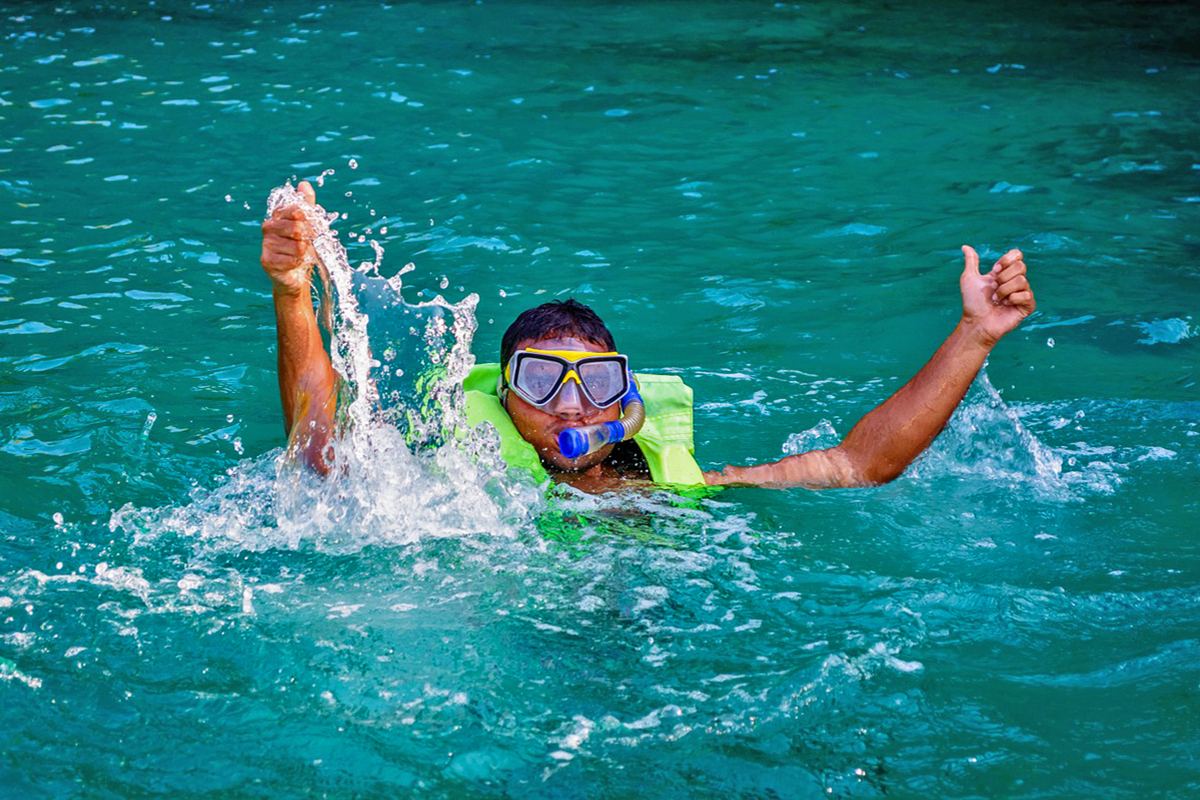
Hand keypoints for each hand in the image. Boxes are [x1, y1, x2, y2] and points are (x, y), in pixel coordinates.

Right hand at [260, 181, 317, 296]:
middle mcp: (268, 227)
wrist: (296, 274)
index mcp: (278, 215)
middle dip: (307, 239)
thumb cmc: (302, 246)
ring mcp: (266, 244)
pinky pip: (292, 260)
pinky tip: (293, 264)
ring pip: (297, 246)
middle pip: (298, 228)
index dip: (308, 222)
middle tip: (304, 244)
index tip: (308, 229)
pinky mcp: (267, 261)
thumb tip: (304, 184)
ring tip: (299, 255)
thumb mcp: (308, 224)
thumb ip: (307, 204)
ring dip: (304, 253)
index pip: (296, 210)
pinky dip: (298, 263)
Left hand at [959, 245, 1035, 345]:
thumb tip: (965, 246)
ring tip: (996, 300)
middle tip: (994, 289)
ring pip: (1022, 280)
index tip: (995, 270)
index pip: (1017, 255)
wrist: (975, 322)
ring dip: (1004, 290)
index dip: (1006, 260)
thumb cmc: (972, 303)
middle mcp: (1016, 281)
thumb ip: (971, 261)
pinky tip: (1005, 305)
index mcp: (1005, 273)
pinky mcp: (1027, 306)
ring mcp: (1022, 294)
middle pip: (1021, 266)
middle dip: (1003, 277)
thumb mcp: (969, 278)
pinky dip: (1012, 299)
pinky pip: (1026, 295)